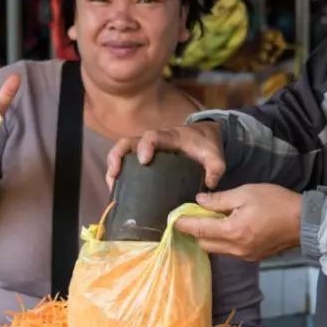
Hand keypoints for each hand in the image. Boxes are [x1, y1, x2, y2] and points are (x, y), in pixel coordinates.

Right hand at [105, 121, 224, 191]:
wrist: (203, 138)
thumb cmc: (206, 146)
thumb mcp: (215, 156)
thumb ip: (215, 168)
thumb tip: (209, 184)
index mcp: (170, 137)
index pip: (153, 136)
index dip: (146, 146)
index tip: (144, 161)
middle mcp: (153, 141)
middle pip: (128, 141)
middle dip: (118, 155)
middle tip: (114, 172)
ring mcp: (145, 149)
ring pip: (122, 151)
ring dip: (113, 165)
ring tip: (111, 184)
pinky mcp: (142, 158)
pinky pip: (125, 162)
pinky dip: (117, 173)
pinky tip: (116, 189)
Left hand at [174, 184, 301, 259]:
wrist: (305, 222)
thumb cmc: (276, 202)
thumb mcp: (246, 193)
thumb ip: (219, 199)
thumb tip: (199, 202)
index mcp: (233, 231)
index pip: (199, 231)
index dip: (183, 224)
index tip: (173, 219)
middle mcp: (236, 248)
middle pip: (204, 244)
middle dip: (195, 232)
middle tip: (192, 216)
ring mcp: (245, 255)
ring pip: (216, 250)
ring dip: (208, 237)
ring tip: (209, 220)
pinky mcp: (252, 257)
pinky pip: (229, 251)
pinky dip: (222, 241)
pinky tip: (225, 227)